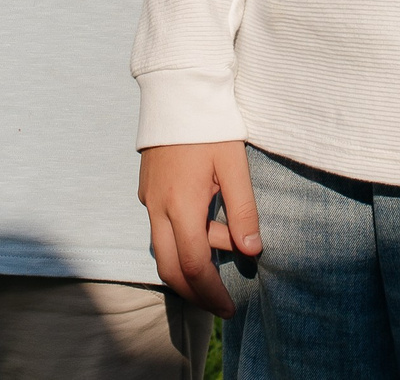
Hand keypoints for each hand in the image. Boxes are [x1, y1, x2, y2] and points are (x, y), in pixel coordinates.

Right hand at [140, 141, 258, 317]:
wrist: (176, 91)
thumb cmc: (210, 126)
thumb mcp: (234, 165)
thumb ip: (243, 209)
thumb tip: (252, 250)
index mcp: (181, 205)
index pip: (194, 266)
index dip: (211, 292)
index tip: (230, 308)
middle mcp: (157, 208)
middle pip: (170, 268)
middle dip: (195, 291)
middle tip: (220, 304)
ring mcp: (148, 199)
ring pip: (164, 249)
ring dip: (192, 260)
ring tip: (227, 244)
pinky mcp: (147, 189)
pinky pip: (162, 227)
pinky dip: (184, 238)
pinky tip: (209, 225)